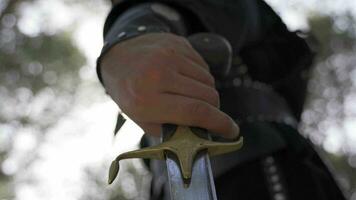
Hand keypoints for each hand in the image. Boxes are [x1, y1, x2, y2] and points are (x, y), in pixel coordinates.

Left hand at [100, 33, 238, 137]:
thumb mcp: (143, 119)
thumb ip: (172, 130)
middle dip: (213, 109)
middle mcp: (159, 74)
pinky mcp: (177, 44)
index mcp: (147, 99)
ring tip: (189, 94)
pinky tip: (185, 79)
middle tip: (205, 114)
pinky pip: (203, 65)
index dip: (219, 124)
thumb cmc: (130, 94)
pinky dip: (200, 77)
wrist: (118, 57)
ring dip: (206, 92)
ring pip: (209, 80)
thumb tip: (204, 134)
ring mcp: (169, 55)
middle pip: (207, 96)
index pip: (195, 112)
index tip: (232, 131)